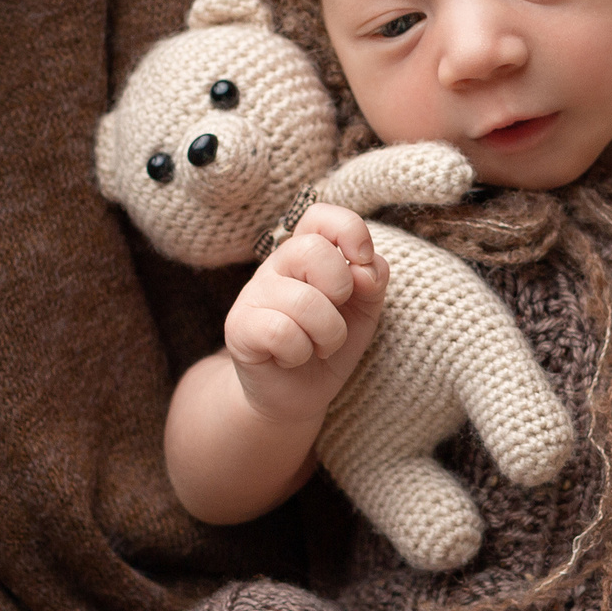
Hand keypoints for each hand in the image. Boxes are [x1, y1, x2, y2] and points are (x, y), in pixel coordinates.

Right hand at [223, 204, 387, 425]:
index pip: (321, 216)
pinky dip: (300, 352)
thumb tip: (364, 270)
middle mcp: (277, 265)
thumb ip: (373, 280)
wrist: (296, 394)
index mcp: (307, 252)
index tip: (362, 260)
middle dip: (341, 289)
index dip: (349, 230)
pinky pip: (282, 332)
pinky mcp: (238, 326)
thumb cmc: (328, 342)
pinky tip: (293, 358)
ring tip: (320, 346)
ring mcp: (254, 293)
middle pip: (313, 250)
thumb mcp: (364, 310)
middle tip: (335, 315)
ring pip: (304, 301)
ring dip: (328, 334)